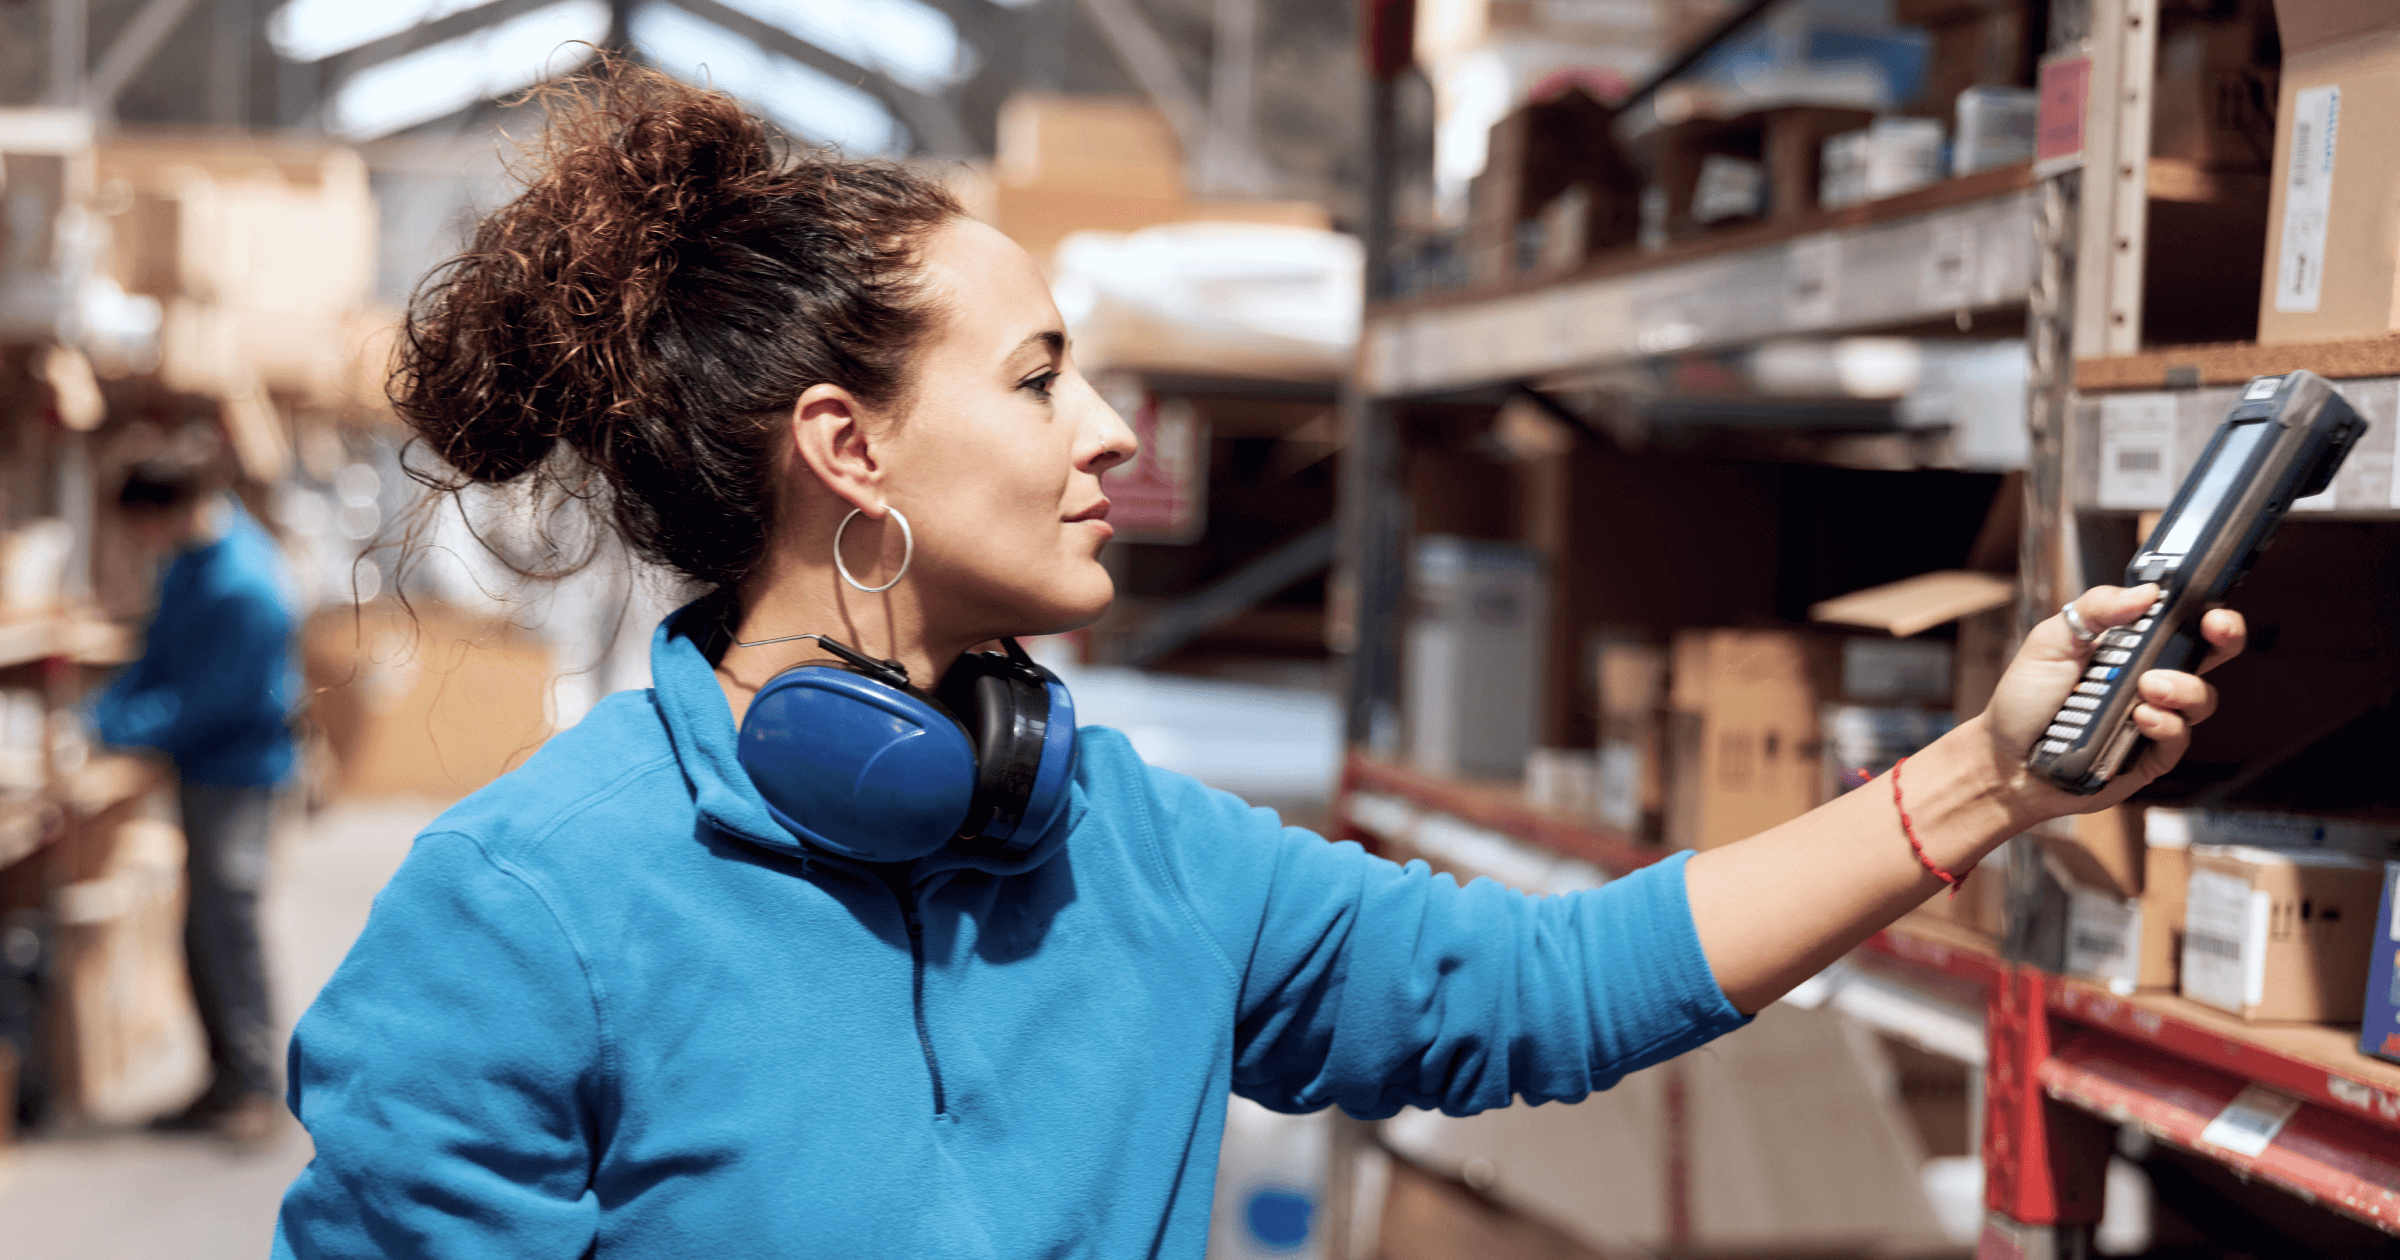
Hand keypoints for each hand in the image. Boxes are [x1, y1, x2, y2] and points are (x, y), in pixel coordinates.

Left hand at [1977, 584, 2246, 818]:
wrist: (2006, 760)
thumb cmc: (2025, 699)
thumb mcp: (2050, 642)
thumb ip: (2094, 610)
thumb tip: (2144, 593)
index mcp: (2130, 646)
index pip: (2182, 620)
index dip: (2206, 608)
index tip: (2210, 600)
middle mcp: (2150, 679)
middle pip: (2210, 655)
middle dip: (2225, 637)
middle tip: (2214, 629)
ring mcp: (2155, 717)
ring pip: (2201, 699)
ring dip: (2182, 688)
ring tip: (2146, 687)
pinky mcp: (2150, 756)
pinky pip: (2178, 739)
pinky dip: (2165, 726)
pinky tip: (2141, 719)